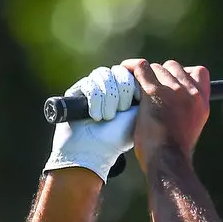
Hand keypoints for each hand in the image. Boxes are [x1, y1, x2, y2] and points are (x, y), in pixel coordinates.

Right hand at [44, 65, 138, 182]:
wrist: (93, 150)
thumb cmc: (118, 136)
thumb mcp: (137, 115)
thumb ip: (143, 94)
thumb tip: (145, 75)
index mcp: (126, 90)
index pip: (132, 72)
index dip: (133, 84)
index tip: (136, 100)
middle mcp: (109, 85)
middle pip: (119, 71)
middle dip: (123, 91)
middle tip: (121, 110)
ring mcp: (93, 86)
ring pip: (104, 75)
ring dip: (109, 98)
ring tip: (107, 117)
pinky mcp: (77, 90)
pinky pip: (89, 84)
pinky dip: (95, 101)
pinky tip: (96, 116)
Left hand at [121, 59, 209, 172]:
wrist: (167, 161)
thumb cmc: (173, 151)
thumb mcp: (191, 126)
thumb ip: (188, 108)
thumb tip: (175, 100)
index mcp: (202, 101)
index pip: (199, 72)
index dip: (182, 74)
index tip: (171, 83)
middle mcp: (190, 92)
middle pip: (173, 67)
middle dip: (161, 76)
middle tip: (150, 91)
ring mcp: (173, 91)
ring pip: (156, 68)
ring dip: (147, 77)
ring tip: (137, 90)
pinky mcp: (154, 92)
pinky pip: (141, 68)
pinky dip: (132, 67)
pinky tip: (126, 71)